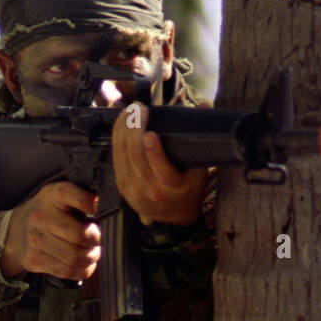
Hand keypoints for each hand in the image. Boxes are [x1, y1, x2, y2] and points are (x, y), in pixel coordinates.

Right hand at [0, 182, 100, 280]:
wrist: (18, 229)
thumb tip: (109, 205)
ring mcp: (36, 240)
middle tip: (99, 239)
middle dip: (97, 240)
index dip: (93, 204)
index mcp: (52, 195)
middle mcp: (41, 217)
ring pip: (75, 257)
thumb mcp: (63, 195)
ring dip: (92, 257)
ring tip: (93, 251)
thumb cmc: (50, 212)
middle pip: (80, 235)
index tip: (100, 210)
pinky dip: (83, 269)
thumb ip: (84, 197)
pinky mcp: (35, 260)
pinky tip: (85, 263)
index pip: (76, 197)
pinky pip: (68, 271)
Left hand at [111, 102, 210, 225]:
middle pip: (136, 156)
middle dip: (135, 127)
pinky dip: (118, 136)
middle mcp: (151, 191)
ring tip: (131, 110)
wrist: (173, 216)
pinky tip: (122, 123)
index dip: (154, 151)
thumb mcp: (199, 168)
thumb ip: (200, 137)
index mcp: (173, 188)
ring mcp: (133, 189)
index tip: (151, 133)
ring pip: (123, 153)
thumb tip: (203, 104)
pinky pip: (116, 156)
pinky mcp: (121, 185)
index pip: (162, 170)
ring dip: (124, 127)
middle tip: (140, 108)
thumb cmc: (188, 188)